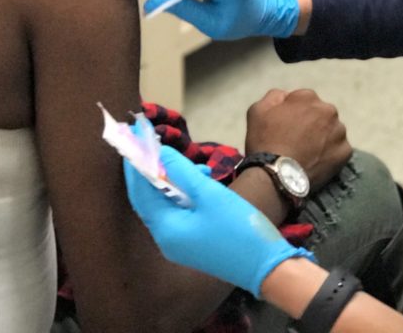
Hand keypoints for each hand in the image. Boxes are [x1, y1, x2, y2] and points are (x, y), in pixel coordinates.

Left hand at [124, 146, 313, 296]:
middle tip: (156, 143)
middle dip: (153, 169)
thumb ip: (182, 172)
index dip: (136, 162)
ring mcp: (179, 243)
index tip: (134, 136)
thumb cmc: (238, 228)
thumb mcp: (210, 194)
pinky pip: (180, 212)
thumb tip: (159, 153)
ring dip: (175, 181)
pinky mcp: (193, 243)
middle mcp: (165, 238)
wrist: (268, 267)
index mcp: (165, 228)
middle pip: (150, 198)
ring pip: (166, 203)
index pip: (140, 191)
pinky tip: (204, 182)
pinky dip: (186, 194)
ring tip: (199, 167)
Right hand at [246, 89, 351, 189]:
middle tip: (297, 141)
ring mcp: (339, 131)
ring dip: (323, 138)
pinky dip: (330, 154)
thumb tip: (286, 96)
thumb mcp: (258, 110)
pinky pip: (339, 149)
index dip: (293, 114)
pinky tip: (316, 161)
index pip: (303, 100)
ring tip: (307, 153)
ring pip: (331, 131)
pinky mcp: (345, 152)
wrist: (276, 175)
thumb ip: (274, 96)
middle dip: (311, 123)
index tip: (285, 127)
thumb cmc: (264, 141)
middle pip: (320, 114)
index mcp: (307, 96)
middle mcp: (328, 110)